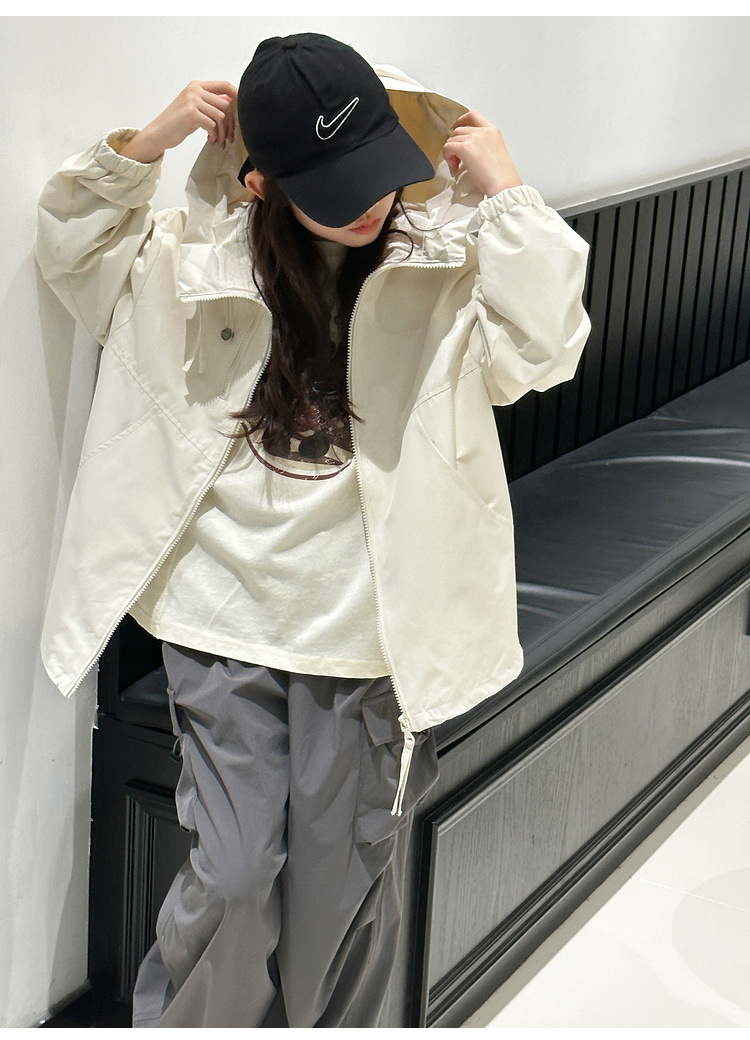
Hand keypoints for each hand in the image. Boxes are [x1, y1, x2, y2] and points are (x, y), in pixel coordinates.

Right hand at [120, 80, 237, 161]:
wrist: (159, 132)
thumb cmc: (177, 122)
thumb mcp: (194, 107)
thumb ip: (209, 102)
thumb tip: (231, 102)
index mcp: (197, 86)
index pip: (224, 85)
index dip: (237, 95)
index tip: (242, 110)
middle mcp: (195, 90)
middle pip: (225, 104)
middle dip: (229, 123)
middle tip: (228, 136)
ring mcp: (193, 100)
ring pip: (220, 115)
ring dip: (222, 132)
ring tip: (219, 141)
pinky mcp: (191, 113)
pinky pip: (212, 124)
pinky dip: (214, 135)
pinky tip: (210, 140)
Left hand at [442, 110, 522, 197]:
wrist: (502, 184)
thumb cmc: (502, 176)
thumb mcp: (496, 153)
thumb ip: (484, 146)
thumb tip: (470, 152)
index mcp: (492, 131)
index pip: (474, 115)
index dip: (462, 120)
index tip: (456, 127)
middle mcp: (483, 131)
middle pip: (459, 130)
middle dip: (456, 144)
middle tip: (458, 160)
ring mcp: (473, 138)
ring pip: (451, 140)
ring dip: (451, 154)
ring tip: (457, 167)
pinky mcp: (464, 148)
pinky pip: (447, 148)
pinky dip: (448, 159)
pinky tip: (455, 170)